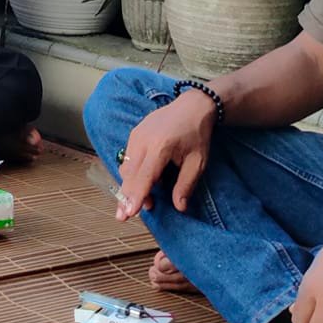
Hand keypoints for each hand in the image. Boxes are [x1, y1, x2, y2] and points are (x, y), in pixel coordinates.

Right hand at [114, 89, 217, 221]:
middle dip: (127, 196)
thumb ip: (186, 184)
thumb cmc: (197, 134)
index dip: (136, 195)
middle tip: (124, 216)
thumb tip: (179, 207)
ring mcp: (136, 136)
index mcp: (161, 146)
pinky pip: (128, 159)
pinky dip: (132, 174)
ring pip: (126, 168)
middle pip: (130, 175)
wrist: (192, 107)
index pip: (144, 176)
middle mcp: (143, 140)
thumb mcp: (198, 161)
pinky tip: (144, 183)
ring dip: (131, 186)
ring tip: (147, 201)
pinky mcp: (133, 135)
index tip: (129, 212)